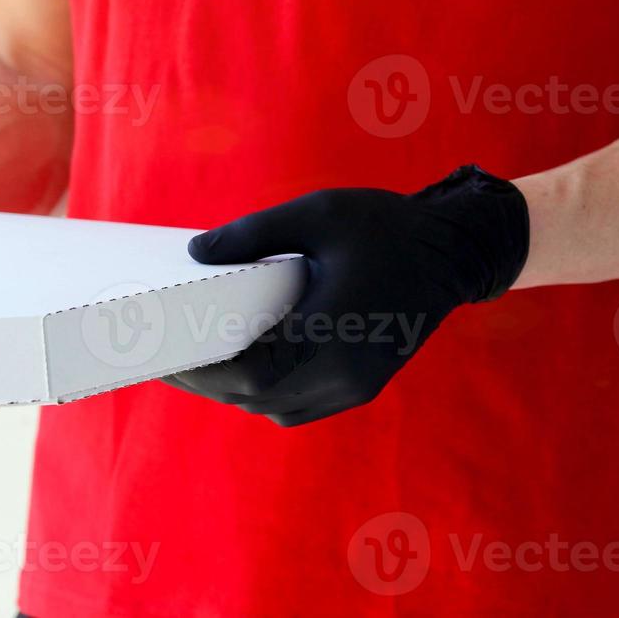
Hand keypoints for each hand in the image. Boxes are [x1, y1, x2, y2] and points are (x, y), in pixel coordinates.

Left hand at [165, 165, 528, 426]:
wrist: (454, 250)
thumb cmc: (386, 227)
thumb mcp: (318, 214)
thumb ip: (254, 234)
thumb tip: (197, 253)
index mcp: (332, 333)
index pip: (250, 372)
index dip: (201, 371)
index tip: (163, 354)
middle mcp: (344, 373)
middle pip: (255, 396)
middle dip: (206, 381)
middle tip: (164, 358)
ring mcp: (356, 386)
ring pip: (275, 406)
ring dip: (234, 389)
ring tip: (195, 360)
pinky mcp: (363, 385)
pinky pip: (300, 404)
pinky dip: (265, 391)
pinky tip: (243, 365)